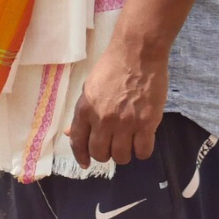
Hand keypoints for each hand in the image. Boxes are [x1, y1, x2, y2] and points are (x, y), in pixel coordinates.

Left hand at [67, 41, 167, 167]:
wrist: (137, 55)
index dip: (81, 156)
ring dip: (124, 155)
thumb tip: (71, 133)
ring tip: (127, 145)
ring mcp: (126, 123)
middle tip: (111, 148)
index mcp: (85, 110)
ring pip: (122, 156)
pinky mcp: (147, 123)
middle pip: (100, 153)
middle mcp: (103, 120)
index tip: (85, 164)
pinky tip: (142, 144)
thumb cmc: (111, 68)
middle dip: (104, 156)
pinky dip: (142, 152)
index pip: (78, 142)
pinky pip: (143, 151)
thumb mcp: (88, 89)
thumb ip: (82, 113)